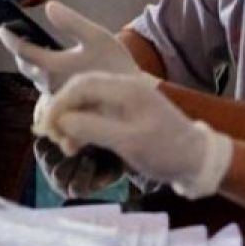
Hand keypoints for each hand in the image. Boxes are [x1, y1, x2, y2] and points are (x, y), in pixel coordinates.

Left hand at [0, 0, 146, 92]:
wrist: (133, 97)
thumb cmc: (115, 64)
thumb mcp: (98, 37)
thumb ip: (72, 22)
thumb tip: (49, 6)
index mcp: (55, 66)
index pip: (23, 50)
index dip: (10, 37)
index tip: (2, 27)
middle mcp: (50, 85)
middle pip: (25, 67)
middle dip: (20, 51)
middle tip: (18, 36)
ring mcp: (55, 98)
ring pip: (34, 79)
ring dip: (32, 65)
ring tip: (34, 49)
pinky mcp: (62, 106)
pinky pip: (45, 92)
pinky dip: (43, 78)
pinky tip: (49, 69)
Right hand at [38, 72, 233, 199]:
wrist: (198, 160)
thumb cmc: (167, 150)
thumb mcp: (130, 141)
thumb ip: (94, 129)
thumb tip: (62, 121)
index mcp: (126, 88)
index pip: (82, 85)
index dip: (60, 103)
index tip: (46, 126)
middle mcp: (122, 89)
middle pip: (80, 91)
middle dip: (61, 111)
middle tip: (48, 135)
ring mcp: (122, 103)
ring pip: (85, 105)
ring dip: (70, 123)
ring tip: (62, 145)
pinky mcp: (123, 117)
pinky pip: (94, 117)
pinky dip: (81, 130)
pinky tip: (74, 146)